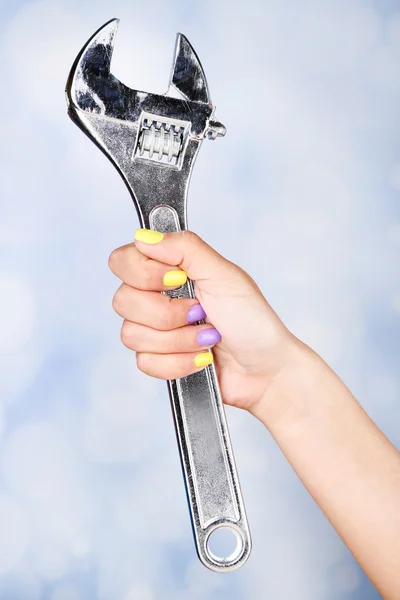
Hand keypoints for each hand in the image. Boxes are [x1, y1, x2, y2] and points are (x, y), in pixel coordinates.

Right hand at [108, 229, 296, 413]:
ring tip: (207, 337)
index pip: (122, 261)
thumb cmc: (252, 319)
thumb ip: (185, 248)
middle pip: (122, 300)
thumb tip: (144, 236)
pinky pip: (145, 362)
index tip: (177, 280)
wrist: (265, 369)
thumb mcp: (223, 275)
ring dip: (178, 340)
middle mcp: (157, 297)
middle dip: (167, 313)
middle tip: (200, 312)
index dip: (144, 273)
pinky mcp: (158, 360)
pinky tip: (202, 358)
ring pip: (131, 335)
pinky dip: (179, 362)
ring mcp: (155, 330)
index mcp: (170, 269)